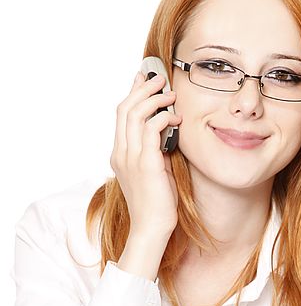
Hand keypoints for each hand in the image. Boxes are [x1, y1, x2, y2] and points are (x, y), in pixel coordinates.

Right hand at [111, 71, 181, 241]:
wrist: (152, 228)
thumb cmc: (158, 202)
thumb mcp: (156, 170)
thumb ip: (156, 151)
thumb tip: (168, 132)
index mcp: (120, 153)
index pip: (121, 115)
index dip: (132, 93)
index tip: (144, 79)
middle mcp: (121, 153)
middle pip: (124, 109)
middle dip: (142, 89)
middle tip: (158, 78)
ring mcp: (130, 158)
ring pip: (135, 115)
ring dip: (154, 100)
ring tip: (170, 94)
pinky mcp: (145, 164)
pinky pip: (150, 131)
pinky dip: (163, 119)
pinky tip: (176, 118)